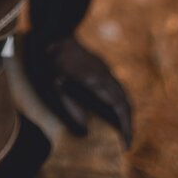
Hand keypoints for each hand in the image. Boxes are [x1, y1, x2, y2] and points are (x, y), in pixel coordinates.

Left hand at [21, 31, 133, 149]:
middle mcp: (105, 74)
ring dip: (123, 114)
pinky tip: (108, 113)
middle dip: (128, 124)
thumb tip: (85, 130)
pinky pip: (113, 88)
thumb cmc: (49, 59)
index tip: (126, 146)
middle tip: (125, 143)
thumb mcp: (54, 86)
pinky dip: (115, 104)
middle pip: (126, 102)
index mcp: (98, 80)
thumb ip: (70, 108)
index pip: (121, 108)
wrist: (51, 31)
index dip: (126, 128)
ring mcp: (103, 69)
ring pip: (121, 94)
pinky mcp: (98, 67)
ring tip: (119, 132)